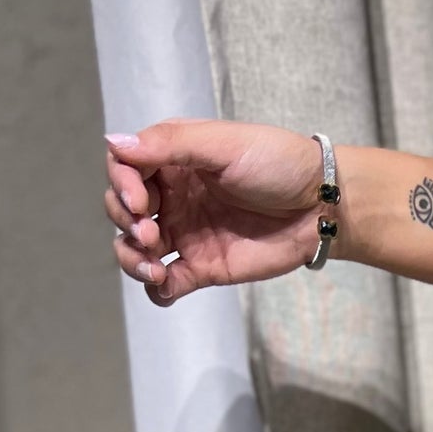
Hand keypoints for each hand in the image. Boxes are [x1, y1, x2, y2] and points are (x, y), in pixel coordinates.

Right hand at [104, 121, 325, 303]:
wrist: (319, 207)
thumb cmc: (276, 163)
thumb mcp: (223, 144)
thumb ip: (170, 144)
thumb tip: (113, 143)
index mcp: (173, 160)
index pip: (124, 169)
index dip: (122, 185)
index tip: (141, 201)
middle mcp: (173, 196)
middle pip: (122, 210)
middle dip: (126, 222)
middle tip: (152, 232)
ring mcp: (186, 233)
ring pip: (136, 249)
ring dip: (132, 258)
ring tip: (156, 266)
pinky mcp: (203, 268)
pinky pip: (166, 284)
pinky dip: (156, 289)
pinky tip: (166, 284)